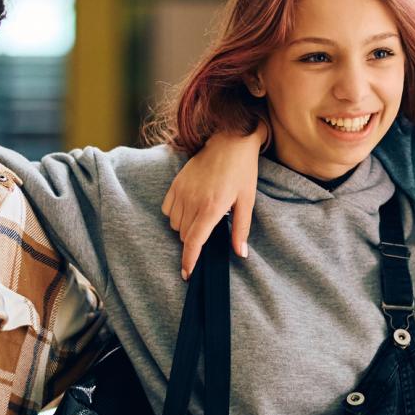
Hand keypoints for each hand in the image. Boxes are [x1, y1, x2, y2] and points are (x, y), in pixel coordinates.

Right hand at [161, 121, 266, 278]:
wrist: (230, 140)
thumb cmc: (242, 171)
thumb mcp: (247, 201)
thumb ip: (241, 229)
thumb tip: (240, 253)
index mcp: (212, 208)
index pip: (194, 242)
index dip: (189, 261)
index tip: (187, 274)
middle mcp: (193, 201)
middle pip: (185, 236)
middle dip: (194, 241)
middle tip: (209, 231)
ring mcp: (182, 191)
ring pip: (175, 225)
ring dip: (185, 228)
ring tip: (202, 217)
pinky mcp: (175, 183)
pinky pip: (167, 209)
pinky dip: (175, 214)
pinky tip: (190, 208)